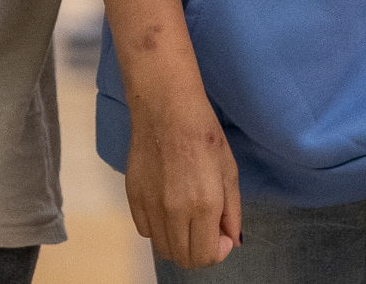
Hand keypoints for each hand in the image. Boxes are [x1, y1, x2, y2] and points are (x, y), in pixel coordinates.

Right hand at [124, 87, 240, 269]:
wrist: (166, 107)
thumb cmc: (203, 133)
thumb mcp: (229, 171)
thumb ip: (232, 211)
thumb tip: (231, 240)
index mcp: (204, 205)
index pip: (205, 256)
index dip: (217, 253)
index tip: (220, 236)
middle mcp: (175, 211)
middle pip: (183, 258)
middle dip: (199, 251)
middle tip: (205, 230)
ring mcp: (150, 205)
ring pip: (163, 248)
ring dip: (178, 241)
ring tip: (186, 219)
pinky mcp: (133, 196)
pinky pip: (145, 230)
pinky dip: (158, 228)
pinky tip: (167, 207)